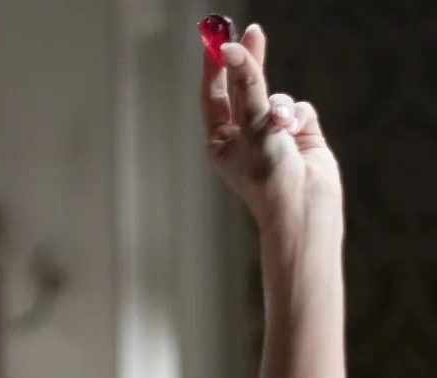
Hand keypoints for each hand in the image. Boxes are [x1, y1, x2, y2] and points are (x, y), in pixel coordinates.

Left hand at [202, 24, 342, 249]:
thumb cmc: (267, 174)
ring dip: (280, 106)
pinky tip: (297, 134)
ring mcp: (272, 135)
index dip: (216, 67)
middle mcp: (244, 137)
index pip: (213, 95)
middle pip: (244, 89)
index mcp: (219, 141)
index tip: (218, 39)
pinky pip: (299, 109)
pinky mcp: (300, 135)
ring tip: (281, 126)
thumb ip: (246, 85)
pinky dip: (298, 116)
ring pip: (276, 97)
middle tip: (253, 31)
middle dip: (249, 63)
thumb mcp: (253, 124)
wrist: (303, 206)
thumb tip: (231, 49)